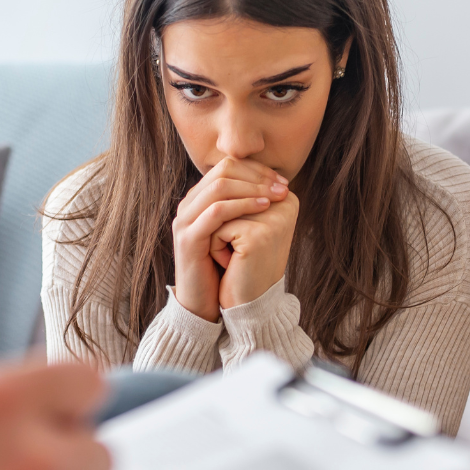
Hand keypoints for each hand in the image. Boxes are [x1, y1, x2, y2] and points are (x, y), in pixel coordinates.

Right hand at [170, 158, 291, 320]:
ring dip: (253, 188)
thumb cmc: (224, 268)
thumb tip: (278, 186)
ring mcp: (185, 220)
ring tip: (278, 195)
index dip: (257, 170)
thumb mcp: (236, 232)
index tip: (282, 180)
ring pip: (220, 187)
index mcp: (198, 199)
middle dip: (257, 176)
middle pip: (223, 171)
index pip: (227, 166)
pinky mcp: (189, 238)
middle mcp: (188, 205)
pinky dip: (242, 206)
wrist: (203, 302)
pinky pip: (217, 212)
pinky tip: (264, 208)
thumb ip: (246, 208)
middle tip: (283, 186)